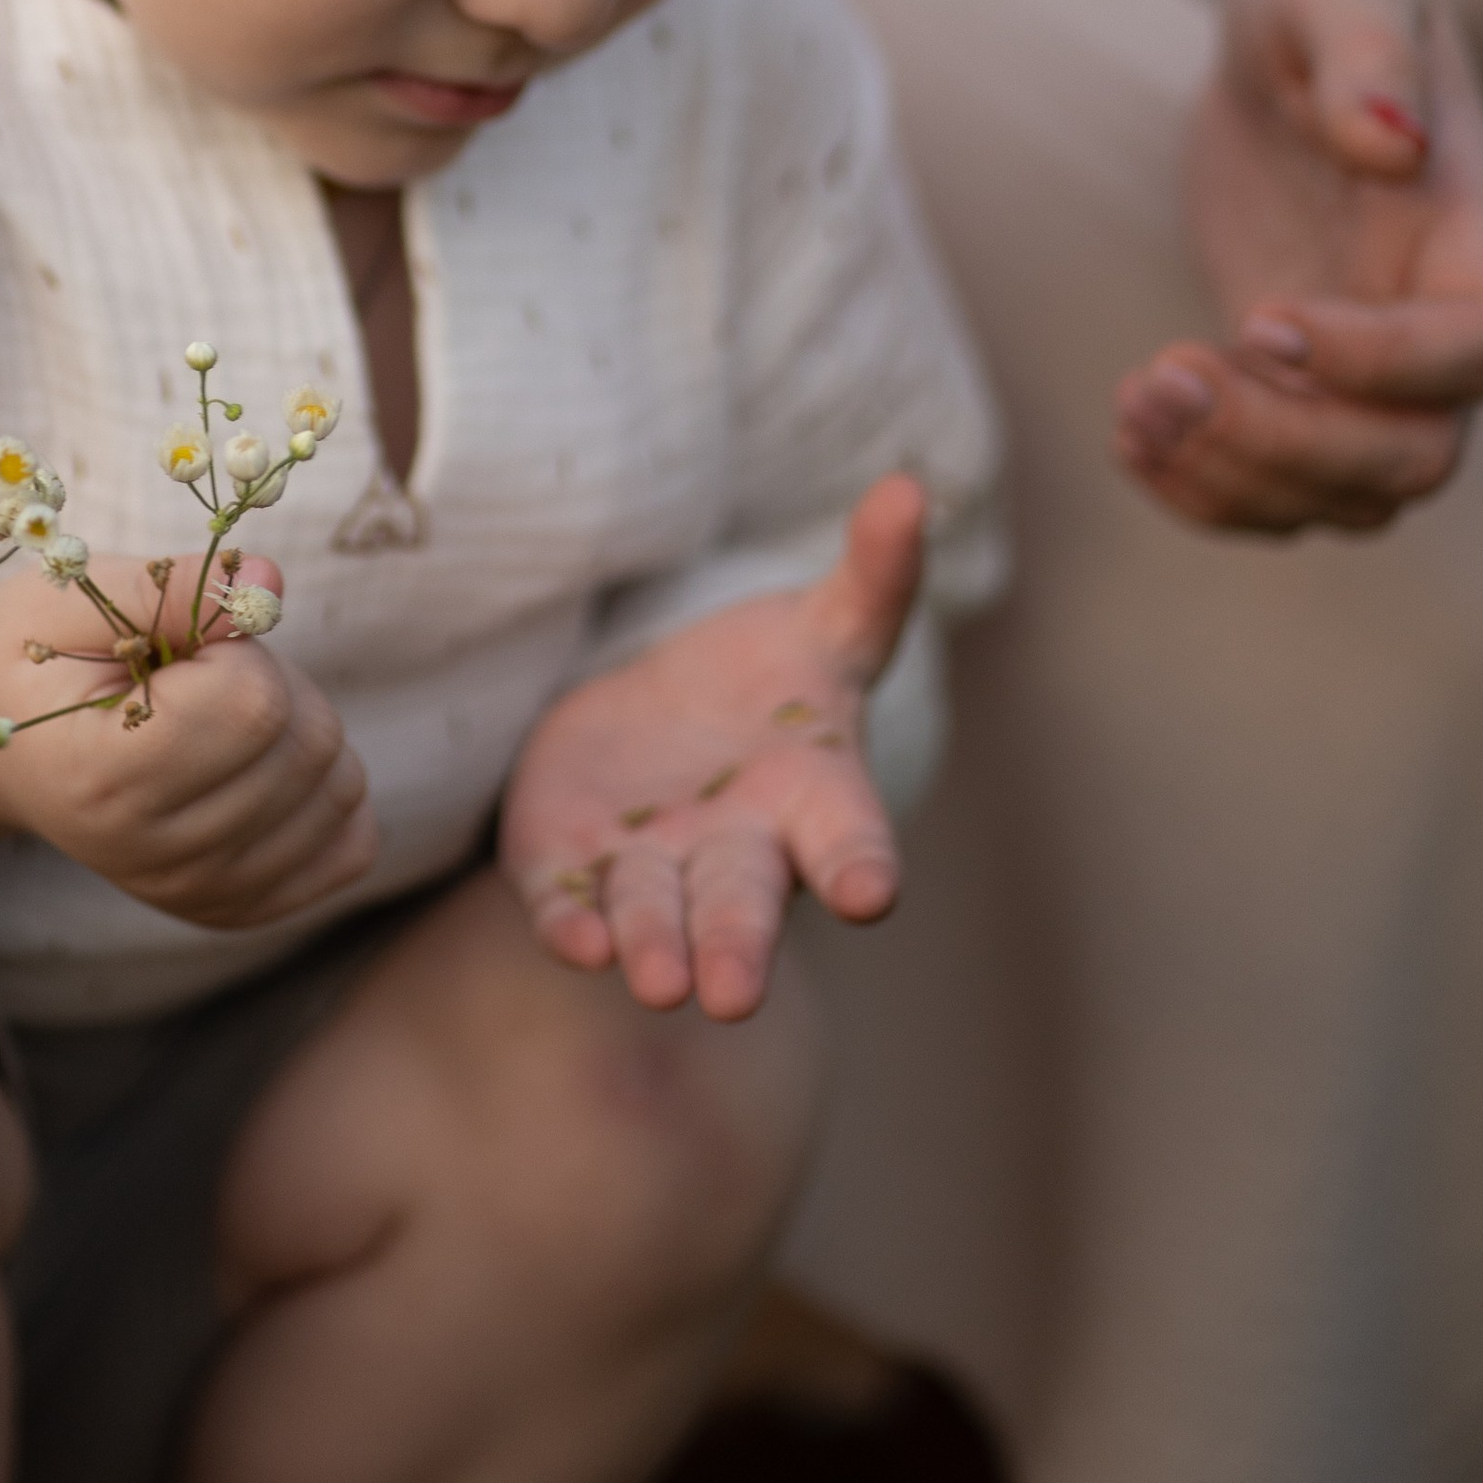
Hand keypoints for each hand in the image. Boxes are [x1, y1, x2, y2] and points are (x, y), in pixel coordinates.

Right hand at [0, 550, 377, 931]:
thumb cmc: (38, 660)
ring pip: (341, 789)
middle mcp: (151, 855)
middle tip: (199, 679)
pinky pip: (352, 846)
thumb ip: (171, 586)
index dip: (233, 647)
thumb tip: (270, 583)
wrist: (8, 751)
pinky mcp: (237, 908)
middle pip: (308, 744)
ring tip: (219, 720)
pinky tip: (260, 766)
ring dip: (299, 728)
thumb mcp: (73, 598)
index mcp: (102, 777)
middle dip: (273, 682)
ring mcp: (197, 893)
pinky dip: (327, 791)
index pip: (254, 703)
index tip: (177, 651)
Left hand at [501, 478, 926, 1022]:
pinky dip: (573, 924)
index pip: (848, 841)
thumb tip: (911, 490)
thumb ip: (873, 574)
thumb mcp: (827, 624)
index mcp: (815, 799)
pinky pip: (571, 903)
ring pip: (655, 914)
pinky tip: (576, 944)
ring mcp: (654, 866)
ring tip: (654, 981)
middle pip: (743, 901)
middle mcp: (740, 851)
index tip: (872, 894)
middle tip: (731, 993)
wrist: (666, 721)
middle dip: (737, 944)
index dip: (860, 865)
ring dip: (654, 946)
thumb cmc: (774, 684)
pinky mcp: (571, 862)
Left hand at [1115, 0, 1482, 534]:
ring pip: (1345, 499)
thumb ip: (1364, 46)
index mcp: (1470, 235)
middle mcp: (1432, 322)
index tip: (1263, 316)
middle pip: (1413, 459)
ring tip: (1133, 402)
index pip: (1476, 350)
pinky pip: (1275, 492)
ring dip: (1232, 478)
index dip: (1380, 363)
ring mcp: (1363, 370)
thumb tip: (1387, 139)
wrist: (1292, 38)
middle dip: (1288, 444)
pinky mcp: (1290, 388)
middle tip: (1165, 371)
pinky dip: (1200, 490)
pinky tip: (1125, 429)